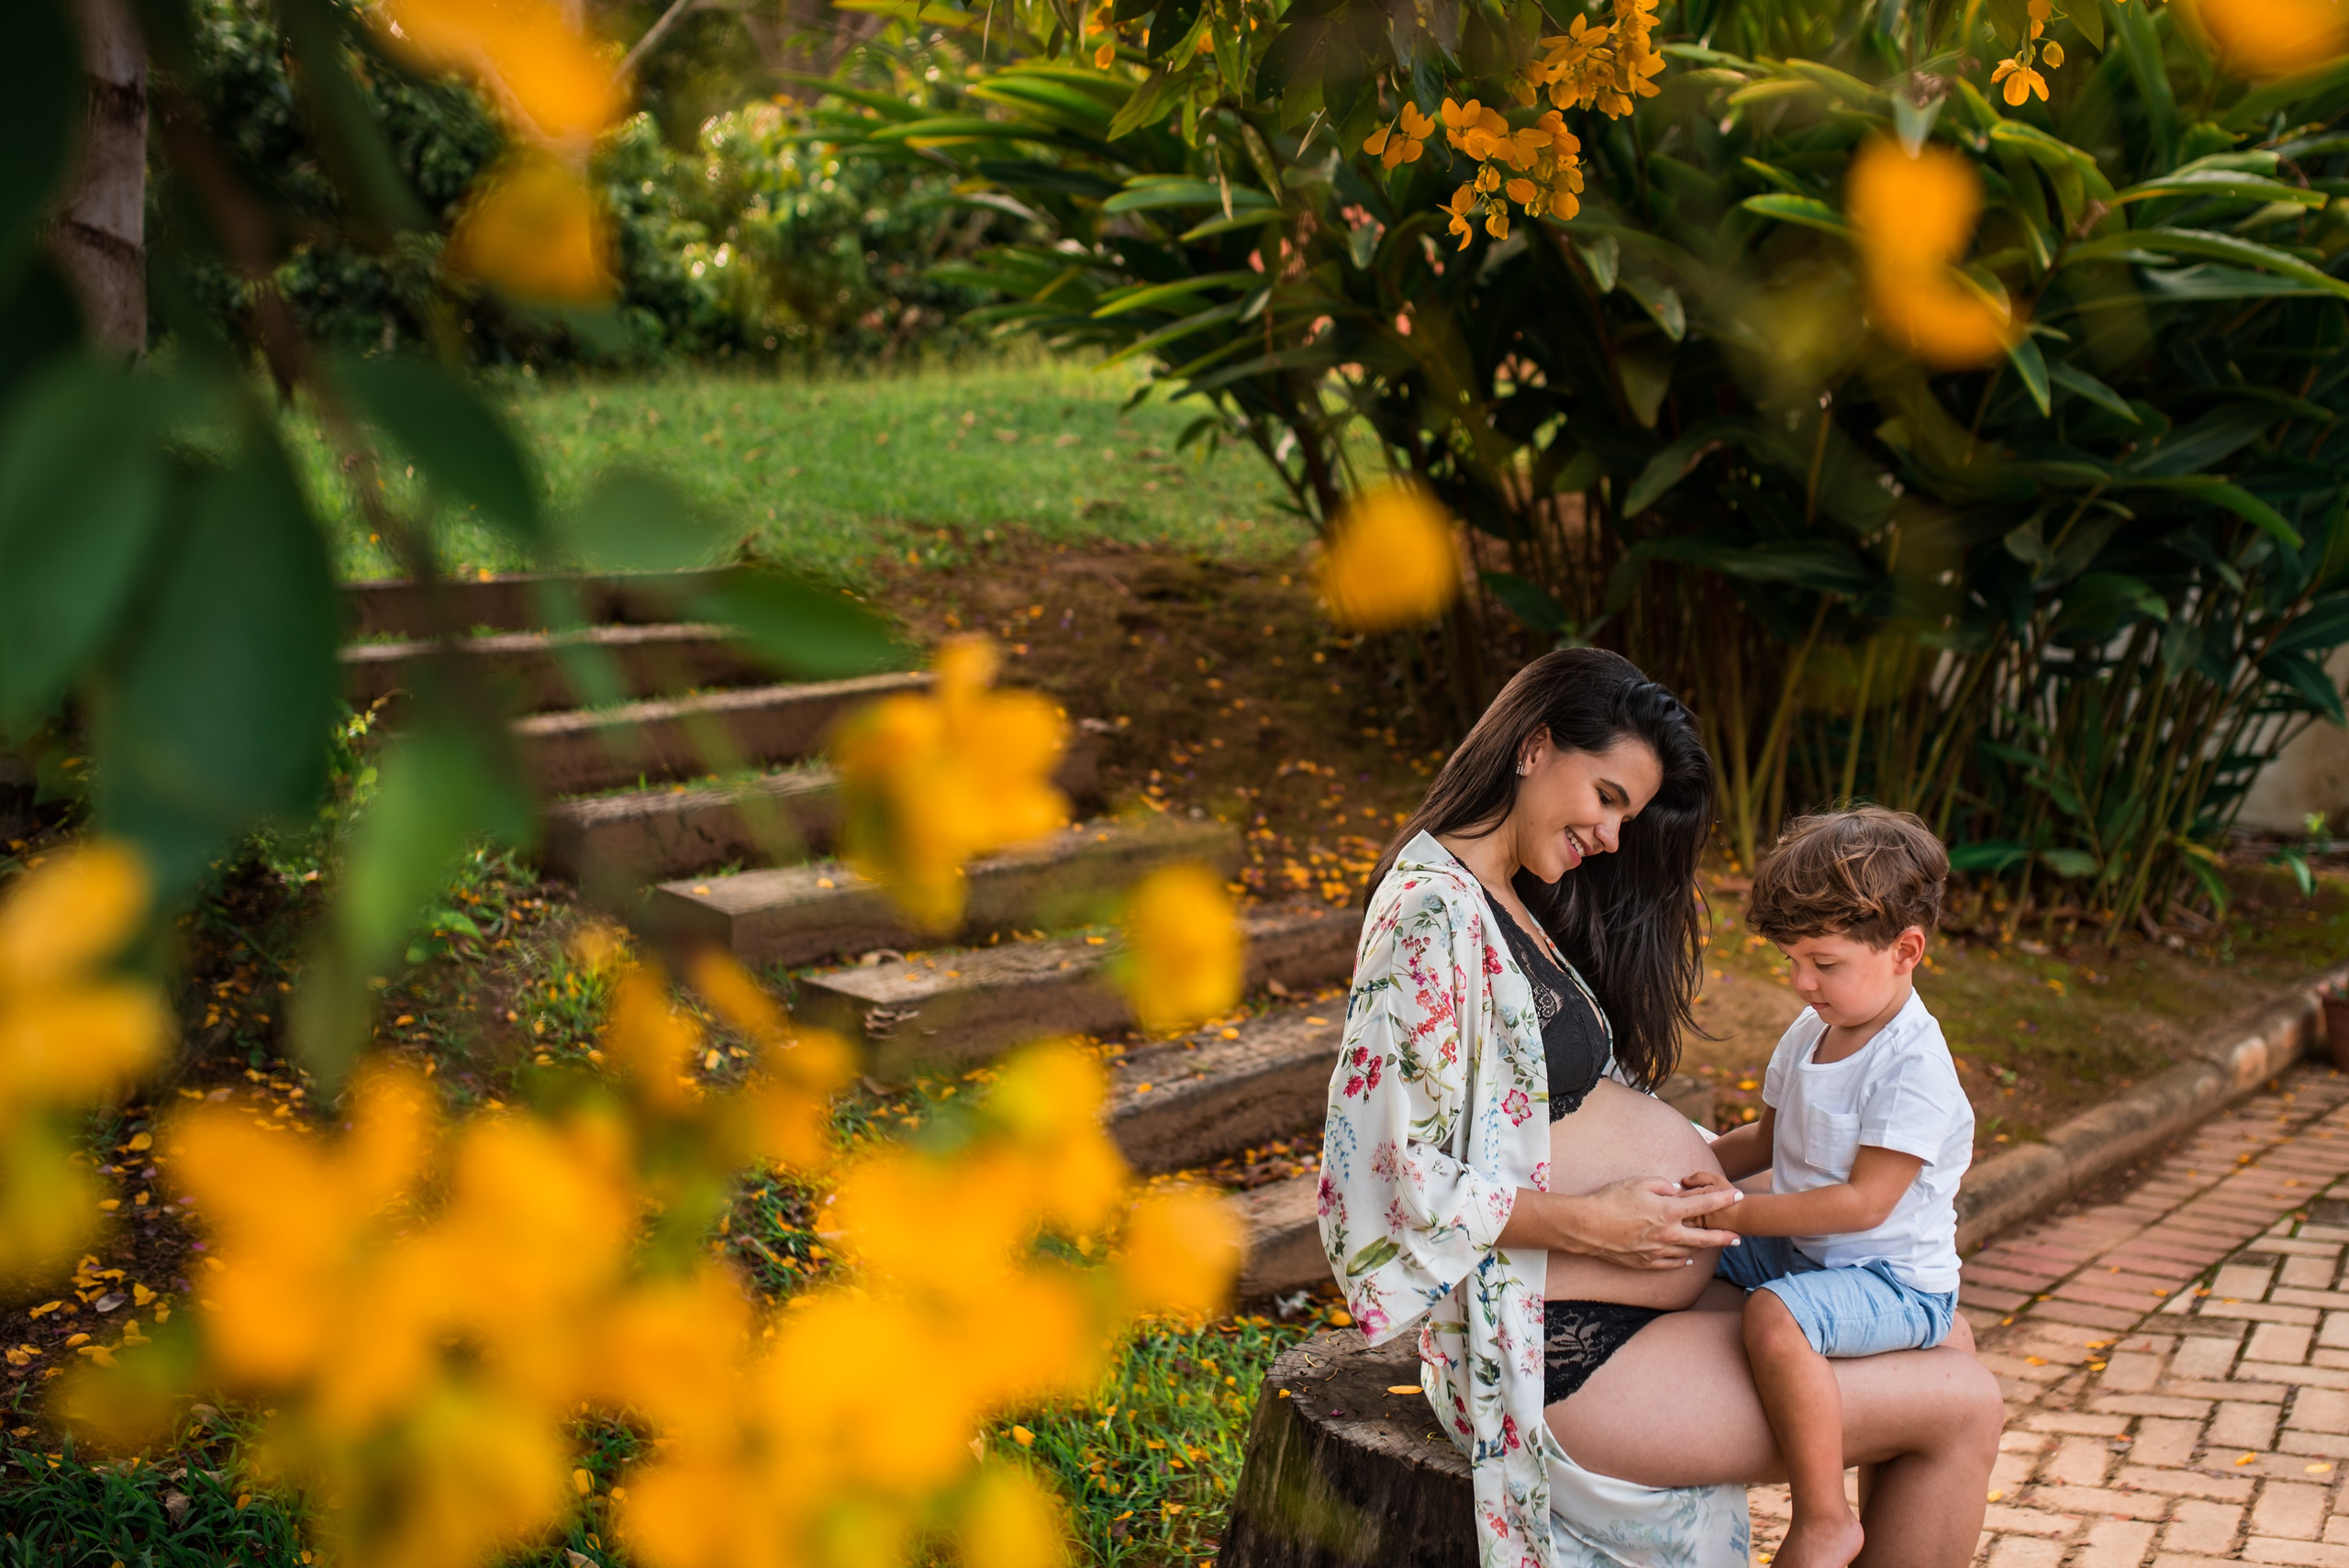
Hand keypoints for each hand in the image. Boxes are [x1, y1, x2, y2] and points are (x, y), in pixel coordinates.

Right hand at [1549, 1175, 1744, 1270]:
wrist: (1588, 1227)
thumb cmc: (1611, 1200)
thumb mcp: (1638, 1183)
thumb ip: (1662, 1185)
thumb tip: (1676, 1190)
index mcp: (1669, 1211)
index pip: (1704, 1205)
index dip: (1723, 1199)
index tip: (1737, 1196)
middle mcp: (1669, 1234)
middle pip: (1705, 1238)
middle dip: (1724, 1236)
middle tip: (1738, 1238)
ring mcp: (1659, 1251)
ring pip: (1689, 1251)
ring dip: (1703, 1248)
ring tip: (1713, 1246)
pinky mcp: (1646, 1262)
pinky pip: (1671, 1263)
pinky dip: (1682, 1261)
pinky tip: (1687, 1259)